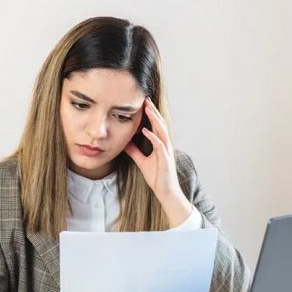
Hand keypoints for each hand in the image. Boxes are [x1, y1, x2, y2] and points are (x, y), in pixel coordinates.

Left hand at [124, 97, 192, 226]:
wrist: (165, 191)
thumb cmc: (157, 177)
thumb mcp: (142, 162)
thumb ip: (134, 151)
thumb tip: (124, 143)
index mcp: (160, 144)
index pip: (156, 125)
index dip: (150, 114)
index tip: (143, 104)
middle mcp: (165, 145)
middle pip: (160, 124)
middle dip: (153, 112)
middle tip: (145, 99)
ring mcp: (166, 151)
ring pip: (161, 131)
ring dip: (154, 120)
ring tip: (147, 109)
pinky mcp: (165, 159)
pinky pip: (159, 145)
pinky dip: (152, 137)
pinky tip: (145, 130)